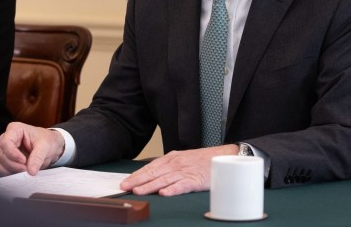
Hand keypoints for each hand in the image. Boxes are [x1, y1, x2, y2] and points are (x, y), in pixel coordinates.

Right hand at [0, 122, 64, 175]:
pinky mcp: (4, 160)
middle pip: (2, 155)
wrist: (50, 146)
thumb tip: (31, 171)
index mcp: (15, 129)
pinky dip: (9, 173)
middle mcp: (6, 138)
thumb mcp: (46, 146)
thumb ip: (38, 157)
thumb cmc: (47, 140)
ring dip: (11, 170)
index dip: (13, 154)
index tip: (24, 161)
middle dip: (15, 165)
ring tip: (25, 170)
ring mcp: (4, 150)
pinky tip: (20, 172)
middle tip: (27, 169)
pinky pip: (0, 169)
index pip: (6, 143)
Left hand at [121, 144, 238, 196]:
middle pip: (155, 173)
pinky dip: (173, 189)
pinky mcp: (196, 180)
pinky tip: (164, 193)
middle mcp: (177, 164)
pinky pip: (182, 185)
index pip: (151, 167)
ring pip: (165, 179)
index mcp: (173, 158)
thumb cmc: (203, 160)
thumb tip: (152, 175)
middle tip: (125, 187)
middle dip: (138, 180)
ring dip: (150, 185)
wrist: (225, 157)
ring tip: (139, 191)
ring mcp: (186, 172)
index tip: (126, 182)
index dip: (137, 175)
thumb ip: (169, 166)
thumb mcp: (183, 159)